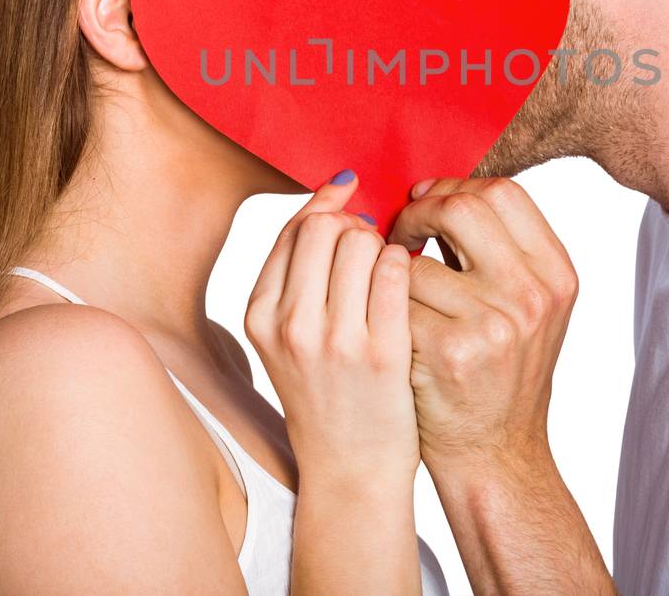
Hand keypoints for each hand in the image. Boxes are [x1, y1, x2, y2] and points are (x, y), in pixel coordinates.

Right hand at [245, 171, 418, 489]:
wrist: (351, 470)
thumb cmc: (327, 394)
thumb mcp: (288, 337)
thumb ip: (299, 274)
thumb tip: (335, 197)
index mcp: (260, 316)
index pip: (294, 229)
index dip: (329, 210)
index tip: (352, 211)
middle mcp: (291, 326)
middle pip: (327, 228)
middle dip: (356, 226)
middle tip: (374, 247)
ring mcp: (336, 341)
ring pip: (362, 243)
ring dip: (383, 245)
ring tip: (390, 270)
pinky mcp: (382, 354)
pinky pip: (396, 273)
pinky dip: (405, 267)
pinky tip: (408, 287)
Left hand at [390, 177, 578, 477]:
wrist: (495, 453)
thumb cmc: (500, 372)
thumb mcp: (528, 307)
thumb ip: (497, 251)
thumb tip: (434, 191)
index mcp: (556, 275)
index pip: (503, 192)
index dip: (455, 187)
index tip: (426, 202)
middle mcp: (532, 296)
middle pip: (464, 206)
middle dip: (418, 212)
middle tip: (398, 230)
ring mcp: (493, 325)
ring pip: (414, 258)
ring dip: (392, 268)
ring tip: (393, 288)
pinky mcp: (448, 353)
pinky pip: (393, 301)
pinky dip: (382, 307)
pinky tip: (389, 324)